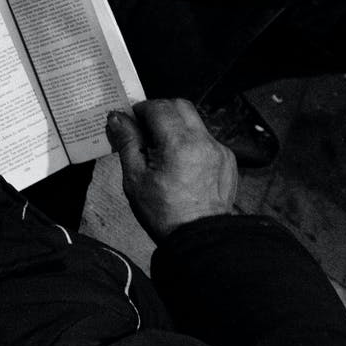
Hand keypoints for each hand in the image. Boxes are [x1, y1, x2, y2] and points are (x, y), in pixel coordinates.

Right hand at [105, 99, 237, 240]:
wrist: (198, 239)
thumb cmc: (165, 214)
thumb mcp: (135, 178)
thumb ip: (127, 142)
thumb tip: (118, 118)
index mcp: (178, 143)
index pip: (158, 107)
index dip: (141, 109)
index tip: (130, 120)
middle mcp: (203, 141)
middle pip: (180, 106)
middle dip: (160, 111)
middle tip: (144, 129)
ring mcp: (218, 149)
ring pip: (194, 121)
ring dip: (176, 126)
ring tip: (161, 150)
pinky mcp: (227, 160)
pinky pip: (206, 139)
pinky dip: (191, 142)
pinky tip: (181, 163)